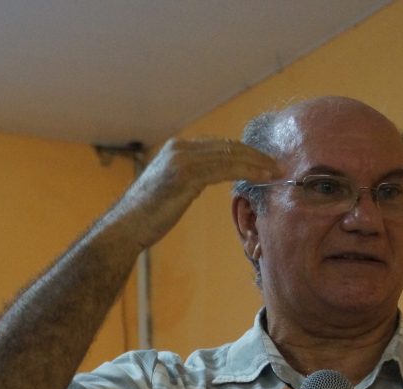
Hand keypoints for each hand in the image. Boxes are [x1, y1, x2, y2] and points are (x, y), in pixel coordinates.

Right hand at [109, 137, 277, 249]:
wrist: (124, 228)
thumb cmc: (146, 216)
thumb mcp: (170, 189)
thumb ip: (189, 177)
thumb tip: (210, 177)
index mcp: (176, 149)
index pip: (218, 146)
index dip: (244, 152)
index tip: (264, 161)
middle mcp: (179, 148)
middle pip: (227, 146)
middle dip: (255, 154)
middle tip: (278, 164)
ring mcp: (181, 159)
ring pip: (229, 155)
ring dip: (257, 162)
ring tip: (276, 170)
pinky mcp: (184, 174)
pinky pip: (224, 168)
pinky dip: (247, 170)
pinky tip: (262, 176)